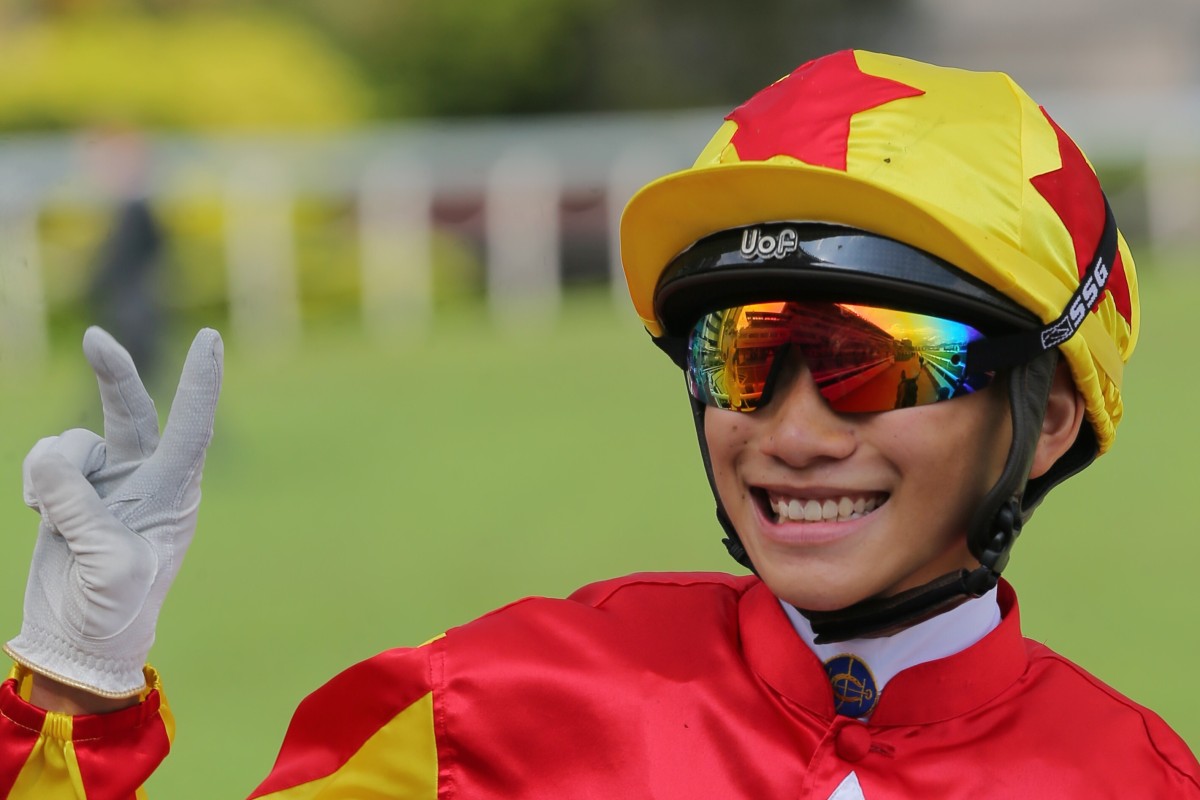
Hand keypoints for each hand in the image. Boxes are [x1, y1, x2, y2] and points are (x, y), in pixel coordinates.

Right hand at [5, 326, 222, 697]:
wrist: (77, 640)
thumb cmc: (115, 610)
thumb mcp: (108, 564)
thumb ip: (81, 509)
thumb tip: (49, 459)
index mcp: (176, 495)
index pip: (192, 429)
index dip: (200, 383)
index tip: (210, 339)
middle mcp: (147, 481)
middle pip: (133, 413)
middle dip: (114, 375)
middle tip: (96, 338)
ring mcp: (108, 483)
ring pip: (74, 443)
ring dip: (55, 471)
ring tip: (57, 519)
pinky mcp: (71, 492)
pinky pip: (45, 461)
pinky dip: (36, 482)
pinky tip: (43, 516)